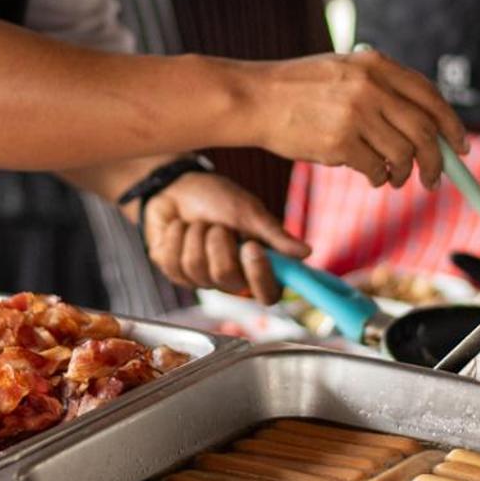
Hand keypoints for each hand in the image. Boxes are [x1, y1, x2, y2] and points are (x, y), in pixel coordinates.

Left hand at [140, 171, 307, 304]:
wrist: (179, 186)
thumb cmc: (218, 197)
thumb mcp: (248, 211)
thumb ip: (274, 234)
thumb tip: (307, 252)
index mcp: (257, 265)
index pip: (269, 294)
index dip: (260, 277)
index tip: (251, 246)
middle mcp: (232, 279)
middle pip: (226, 278)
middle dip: (218, 241)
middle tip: (217, 225)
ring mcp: (202, 279)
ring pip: (196, 268)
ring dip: (196, 235)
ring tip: (199, 223)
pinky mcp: (175, 273)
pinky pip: (173, 262)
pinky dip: (176, 235)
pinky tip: (179, 227)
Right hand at [248, 49, 468, 190]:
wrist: (254, 99)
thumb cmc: (297, 89)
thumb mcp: (343, 70)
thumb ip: (381, 86)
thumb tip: (427, 126)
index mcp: (375, 64)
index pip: (431, 96)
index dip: (451, 125)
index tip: (460, 146)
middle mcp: (370, 86)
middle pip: (425, 131)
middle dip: (437, 161)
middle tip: (435, 179)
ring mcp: (355, 114)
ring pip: (403, 155)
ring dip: (404, 174)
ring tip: (393, 178)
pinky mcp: (339, 142)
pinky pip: (375, 170)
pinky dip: (378, 178)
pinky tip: (369, 176)